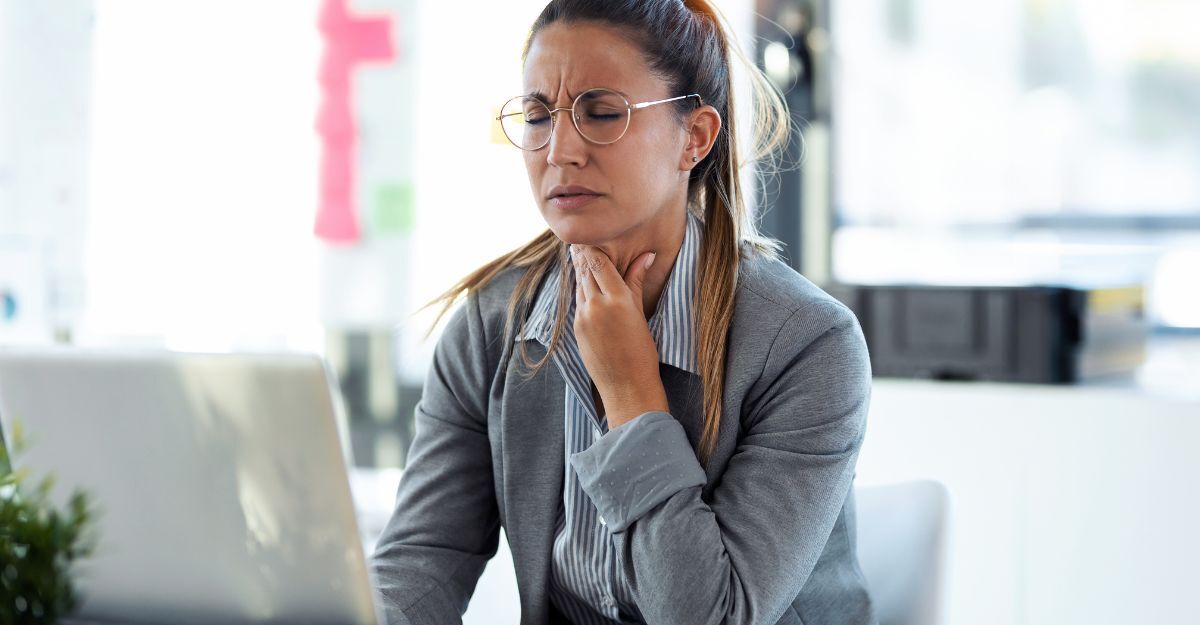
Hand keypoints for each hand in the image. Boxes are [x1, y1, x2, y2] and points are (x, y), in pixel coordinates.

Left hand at [571, 244, 669, 427]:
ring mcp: (583, 318)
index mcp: (617, 300)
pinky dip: (581, 289)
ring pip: (579, 285)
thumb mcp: (641, 313)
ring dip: (580, 271)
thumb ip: (636, 282)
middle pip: (585, 271)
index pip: (599, 262)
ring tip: (579, 255)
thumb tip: (645, 255)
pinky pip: (578, 302)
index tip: (590, 235)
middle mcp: (596, 306)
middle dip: (582, 255)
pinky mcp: (577, 329)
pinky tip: (583, 283)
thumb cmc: (642, 353)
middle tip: (579, 239)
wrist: (627, 387)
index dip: (593, 247)